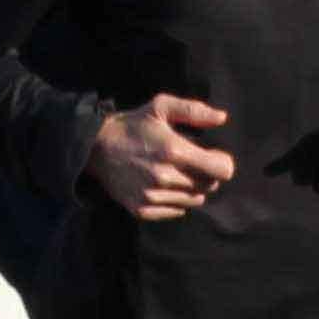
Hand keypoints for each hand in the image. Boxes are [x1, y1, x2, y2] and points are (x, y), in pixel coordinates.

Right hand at [91, 94, 240, 219]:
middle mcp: (165, 177)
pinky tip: (163, 185)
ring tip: (175, 172)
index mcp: (175, 151)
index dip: (221, 162)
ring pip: (195, 200)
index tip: (212, 156)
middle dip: (205, 174)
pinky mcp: (143, 209)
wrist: (96, 148)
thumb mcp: (161, 107)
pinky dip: (176, 200)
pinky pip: (177, 211)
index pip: (222, 170)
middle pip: (209, 186)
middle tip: (190, 162)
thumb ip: (194, 111)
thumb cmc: (133, 125)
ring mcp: (153, 196)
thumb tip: (222, 118)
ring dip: (191, 187)